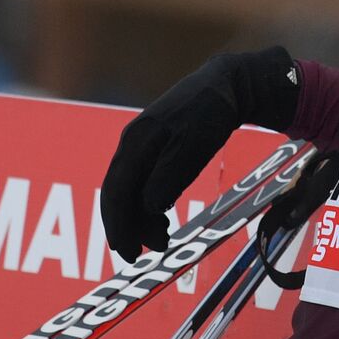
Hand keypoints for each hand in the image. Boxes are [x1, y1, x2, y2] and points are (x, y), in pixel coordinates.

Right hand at [100, 46, 299, 261]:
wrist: (223, 85)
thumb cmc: (209, 114)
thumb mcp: (192, 148)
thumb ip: (168, 178)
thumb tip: (147, 209)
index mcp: (136, 143)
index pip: (116, 193)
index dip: (119, 226)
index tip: (129, 253)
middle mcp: (131, 143)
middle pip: (117, 193)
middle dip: (126, 226)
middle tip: (143, 254)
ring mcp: (140, 143)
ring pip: (129, 189)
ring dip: (139, 217)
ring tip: (161, 238)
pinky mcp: (152, 144)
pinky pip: (140, 179)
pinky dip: (147, 202)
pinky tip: (161, 215)